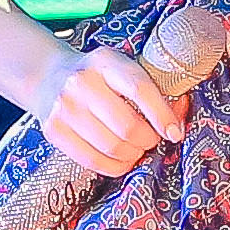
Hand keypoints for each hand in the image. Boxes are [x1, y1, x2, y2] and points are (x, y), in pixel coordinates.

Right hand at [31, 42, 188, 180]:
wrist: (49, 76)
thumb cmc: (97, 76)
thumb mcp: (120, 68)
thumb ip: (149, 88)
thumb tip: (180, 115)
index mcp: (105, 62)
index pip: (140, 90)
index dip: (163, 116)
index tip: (175, 133)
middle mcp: (81, 83)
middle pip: (127, 127)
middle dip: (148, 140)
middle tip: (152, 140)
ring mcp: (64, 108)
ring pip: (112, 148)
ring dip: (133, 155)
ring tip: (136, 149)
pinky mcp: (54, 131)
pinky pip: (93, 161)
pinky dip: (115, 167)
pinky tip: (121, 160)